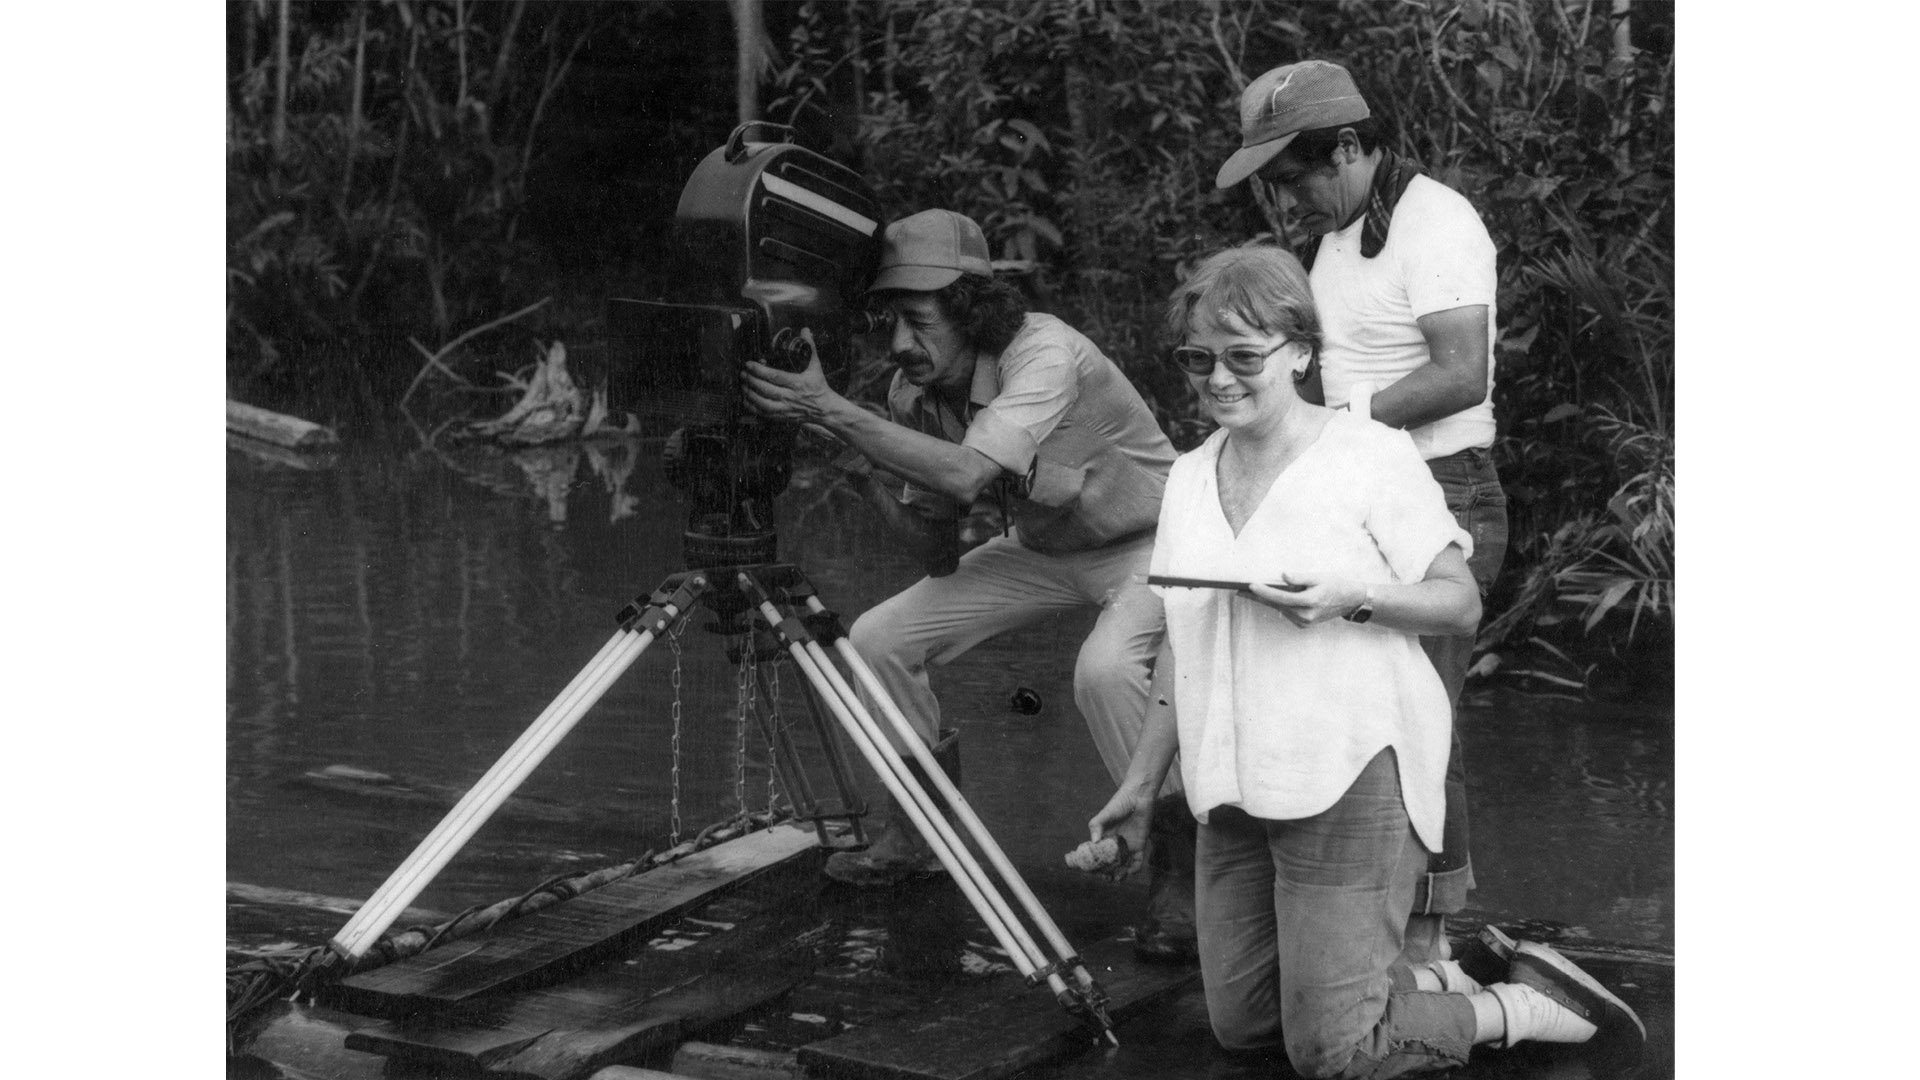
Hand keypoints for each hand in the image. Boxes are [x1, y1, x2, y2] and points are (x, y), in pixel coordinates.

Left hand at [741, 337, 838, 423]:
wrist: (824, 409)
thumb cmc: (818, 386)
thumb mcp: (816, 366)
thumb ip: (810, 347)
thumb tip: (805, 331)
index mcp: (798, 384)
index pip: (776, 376)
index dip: (760, 370)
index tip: (749, 364)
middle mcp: (791, 397)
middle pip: (766, 390)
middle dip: (751, 381)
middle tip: (743, 373)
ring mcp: (786, 409)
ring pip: (763, 404)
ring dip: (750, 394)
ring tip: (743, 384)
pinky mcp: (782, 417)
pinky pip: (764, 414)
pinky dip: (753, 408)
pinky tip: (746, 400)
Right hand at [1086, 790, 1152, 880]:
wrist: (1139, 797)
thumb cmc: (1119, 803)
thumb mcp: (1105, 814)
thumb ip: (1096, 826)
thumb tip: (1094, 842)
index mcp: (1104, 837)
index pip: (1098, 854)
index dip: (1095, 864)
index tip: (1092, 873)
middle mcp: (1115, 844)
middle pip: (1110, 863)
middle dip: (1107, 873)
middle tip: (1106, 879)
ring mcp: (1128, 845)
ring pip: (1123, 865)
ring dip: (1120, 874)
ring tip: (1117, 879)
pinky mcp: (1140, 845)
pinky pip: (1137, 861)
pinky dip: (1135, 868)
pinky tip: (1130, 871)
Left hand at [1248, 570, 1364, 627]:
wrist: (1351, 600)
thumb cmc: (1336, 584)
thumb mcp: (1319, 577)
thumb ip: (1300, 577)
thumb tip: (1283, 576)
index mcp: (1310, 602)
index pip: (1281, 597)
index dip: (1264, 592)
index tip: (1250, 586)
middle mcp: (1305, 615)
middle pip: (1276, 605)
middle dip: (1258, 597)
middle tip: (1240, 590)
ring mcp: (1305, 622)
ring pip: (1280, 609)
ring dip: (1266, 601)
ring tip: (1250, 592)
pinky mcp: (1304, 623)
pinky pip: (1286, 612)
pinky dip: (1278, 604)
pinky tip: (1268, 597)